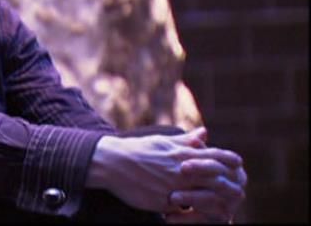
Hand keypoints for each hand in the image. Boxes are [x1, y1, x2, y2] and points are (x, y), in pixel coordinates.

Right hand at [87, 127, 243, 214]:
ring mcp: (172, 187)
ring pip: (204, 198)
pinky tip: (198, 216)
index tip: (239, 166)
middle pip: (217, 180)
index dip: (230, 161)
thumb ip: (185, 140)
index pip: (216, 156)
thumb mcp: (162, 142)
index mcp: (182, 153)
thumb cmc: (136, 150)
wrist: (111, 162)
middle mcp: (181, 170)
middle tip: (238, 193)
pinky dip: (193, 214)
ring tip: (223, 209)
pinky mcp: (162, 201)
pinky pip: (183, 211)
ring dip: (216, 204)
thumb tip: (204, 132)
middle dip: (230, 187)